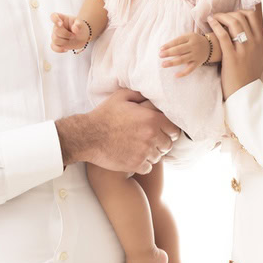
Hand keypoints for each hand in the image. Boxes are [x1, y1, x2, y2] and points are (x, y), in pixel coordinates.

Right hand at [50, 13, 90, 52]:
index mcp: (62, 18)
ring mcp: (55, 35)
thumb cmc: (80, 27)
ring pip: (55, 40)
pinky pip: (53, 47)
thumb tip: (74, 29)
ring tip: (71, 39)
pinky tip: (66, 49)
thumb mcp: (81, 24)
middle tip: (74, 35)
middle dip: (66, 34)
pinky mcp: (56, 43)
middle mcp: (56, 26)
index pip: (53, 16)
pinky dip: (59, 49)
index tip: (61, 24)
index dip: (55, 19)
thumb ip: (78, 25)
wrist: (81, 37)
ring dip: (65, 41)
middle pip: (56, 30)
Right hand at [57, 89, 178, 173]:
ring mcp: (144, 152)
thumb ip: (139, 94)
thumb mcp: (121, 97)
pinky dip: (143, 164)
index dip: (169, 131)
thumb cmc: (104, 115)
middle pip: (168, 145)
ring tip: (141, 149)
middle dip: (161, 143)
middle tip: (151, 141)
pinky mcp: (135, 164)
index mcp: (151, 119)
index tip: (163, 132)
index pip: (174, 130)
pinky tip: (134, 157)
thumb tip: (150, 95)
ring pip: (158, 157)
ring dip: (152, 154)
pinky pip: (148, 167)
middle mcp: (151, 136)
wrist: (88, 136)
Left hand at [159, 32, 212, 77]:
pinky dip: (183, 73)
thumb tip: (164, 49)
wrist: (210, 47)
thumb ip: (178, 42)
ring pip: (183, 60)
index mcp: (190, 38)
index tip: (160, 49)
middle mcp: (193, 46)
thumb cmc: (194, 41)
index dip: (168, 45)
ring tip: (163, 64)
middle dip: (169, 53)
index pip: (177, 41)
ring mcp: (196, 55)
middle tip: (160, 55)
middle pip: (179, 50)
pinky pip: (190, 69)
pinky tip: (175, 76)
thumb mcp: (188, 37)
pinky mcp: (197, 63)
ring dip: (172, 62)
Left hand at [207, 6, 262, 98]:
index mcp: (262, 41)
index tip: (232, 15)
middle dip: (229, 13)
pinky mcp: (232, 56)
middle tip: (221, 16)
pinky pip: (223, 35)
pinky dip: (216, 25)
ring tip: (214, 17)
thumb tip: (260, 27)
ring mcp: (244, 49)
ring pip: (234, 23)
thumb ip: (261, 41)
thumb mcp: (261, 56)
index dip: (240, 11)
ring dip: (221, 16)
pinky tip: (210, 21)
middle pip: (242, 17)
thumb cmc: (249, 73)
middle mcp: (255, 43)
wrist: (245, 91)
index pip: (253, 16)